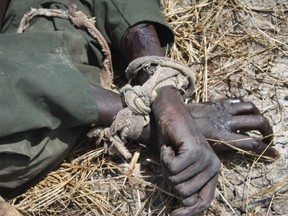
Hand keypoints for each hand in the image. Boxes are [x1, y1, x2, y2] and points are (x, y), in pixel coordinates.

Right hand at [153, 86, 219, 214]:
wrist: (171, 114)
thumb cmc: (173, 141)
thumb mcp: (179, 168)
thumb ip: (185, 186)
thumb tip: (188, 204)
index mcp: (212, 172)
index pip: (204, 202)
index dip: (189, 213)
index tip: (173, 215)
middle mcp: (213, 167)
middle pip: (184, 193)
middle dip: (170, 178)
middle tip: (171, 159)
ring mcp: (206, 159)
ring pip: (176, 181)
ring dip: (166, 166)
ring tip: (171, 151)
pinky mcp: (195, 152)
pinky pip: (173, 169)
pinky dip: (165, 159)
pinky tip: (170, 147)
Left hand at [186, 98, 278, 157]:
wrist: (174, 117)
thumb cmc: (188, 137)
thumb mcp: (205, 147)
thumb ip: (225, 146)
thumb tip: (243, 146)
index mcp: (222, 137)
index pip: (251, 143)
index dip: (267, 149)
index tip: (275, 153)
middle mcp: (226, 122)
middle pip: (258, 123)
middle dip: (268, 131)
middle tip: (268, 137)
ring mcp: (223, 110)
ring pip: (251, 108)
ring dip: (259, 115)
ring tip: (259, 123)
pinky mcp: (219, 102)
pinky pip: (238, 101)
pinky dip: (246, 106)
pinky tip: (245, 112)